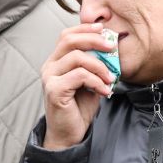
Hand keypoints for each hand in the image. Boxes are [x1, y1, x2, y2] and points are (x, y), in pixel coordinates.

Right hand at [41, 23, 115, 149]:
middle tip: (112, 47)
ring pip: (77, 57)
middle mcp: (49, 66)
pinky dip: (97, 81)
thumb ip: (94, 64)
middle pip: (70, 40)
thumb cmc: (79, 108)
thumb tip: (110, 47)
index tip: (104, 29)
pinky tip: (105, 91)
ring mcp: (49, 77)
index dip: (85, 28)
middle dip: (94, 40)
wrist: (69, 134)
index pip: (67, 35)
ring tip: (111, 79)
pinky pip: (80, 76)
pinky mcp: (54, 89)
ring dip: (100, 66)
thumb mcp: (90, 81)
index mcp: (56, 61)